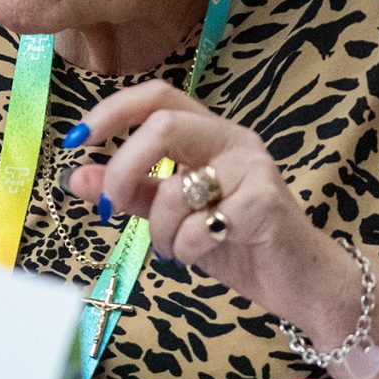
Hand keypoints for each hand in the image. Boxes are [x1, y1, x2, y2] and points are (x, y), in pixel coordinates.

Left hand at [63, 82, 355, 336]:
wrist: (302, 282)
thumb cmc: (236, 241)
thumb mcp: (171, 215)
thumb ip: (129, 192)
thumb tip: (76, 178)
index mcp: (208, 133)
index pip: (157, 96)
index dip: (112, 111)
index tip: (76, 140)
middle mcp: (233, 140)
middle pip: (163, 126)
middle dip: (123, 170)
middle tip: (110, 208)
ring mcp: (254, 169)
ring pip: (177, 186)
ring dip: (158, 228)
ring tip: (171, 248)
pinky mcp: (266, 204)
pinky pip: (199, 224)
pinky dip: (184, 247)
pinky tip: (196, 256)